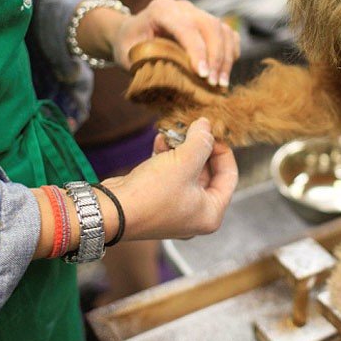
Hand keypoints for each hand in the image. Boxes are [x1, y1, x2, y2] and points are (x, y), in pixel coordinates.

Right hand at [102, 118, 237, 239]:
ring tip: (173, 132)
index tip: (212, 133)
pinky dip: (167, 158)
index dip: (222, 150)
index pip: (229, 176)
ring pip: (187, 172)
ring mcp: (175, 210)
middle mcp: (196, 215)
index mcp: (211, 213)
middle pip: (208, 173)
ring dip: (181, 150)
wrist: (110, 211)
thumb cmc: (152, 194)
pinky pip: (170, 176)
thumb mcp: (184, 162)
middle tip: (192, 128)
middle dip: (198, 148)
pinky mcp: (157, 202)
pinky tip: (160, 141)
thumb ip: (201, 141)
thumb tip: (207, 125)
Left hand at [113, 0, 239, 86]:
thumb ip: (149, 65)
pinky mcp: (208, 22)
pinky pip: (228, 34)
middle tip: (213, 84)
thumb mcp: (130, 56)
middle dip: (215, 57)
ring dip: (225, 59)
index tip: (202, 75)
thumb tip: (172, 86)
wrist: (132, 33)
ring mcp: (198, 12)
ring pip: (222, 30)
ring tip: (221, 84)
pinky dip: (231, 53)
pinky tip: (225, 72)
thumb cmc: (130, 46)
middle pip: (210, 26)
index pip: (185, 27)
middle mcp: (182, 7)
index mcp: (161, 9)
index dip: (197, 51)